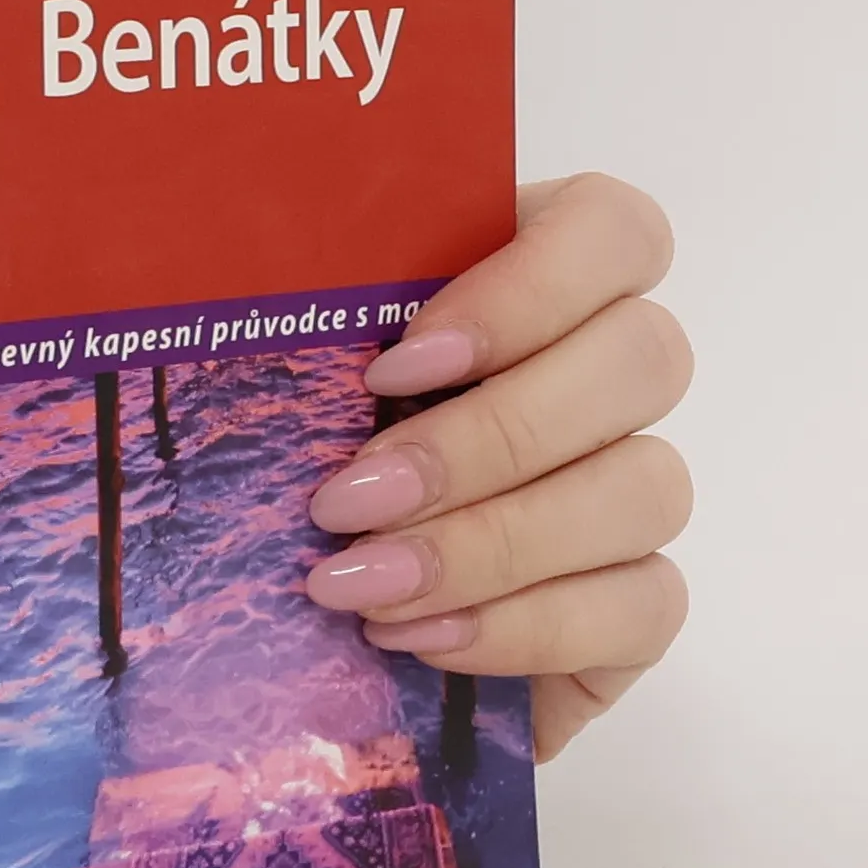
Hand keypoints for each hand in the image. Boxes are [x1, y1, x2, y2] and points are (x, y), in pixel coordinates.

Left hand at [306, 174, 692, 760]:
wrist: (286, 621)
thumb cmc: (280, 453)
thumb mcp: (259, 355)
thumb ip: (278, 294)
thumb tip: (220, 248)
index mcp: (533, 276)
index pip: (614, 229)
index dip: (526, 291)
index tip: (391, 368)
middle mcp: (606, 371)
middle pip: (644, 359)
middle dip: (485, 440)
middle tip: (346, 500)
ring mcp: (635, 488)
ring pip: (648, 487)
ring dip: (492, 543)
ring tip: (358, 586)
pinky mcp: (636, 605)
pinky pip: (642, 606)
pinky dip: (526, 626)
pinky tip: (419, 637)